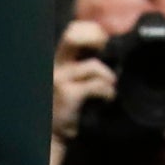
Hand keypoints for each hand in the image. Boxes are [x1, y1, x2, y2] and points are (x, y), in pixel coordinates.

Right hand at [52, 20, 115, 141]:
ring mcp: (61, 78)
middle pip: (72, 36)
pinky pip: (97, 86)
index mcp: (59, 59)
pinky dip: (108, 93)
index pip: (71, 31)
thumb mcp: (72, 80)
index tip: (104, 41)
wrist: (52, 134)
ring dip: (109, 78)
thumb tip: (112, 51)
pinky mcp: (69, 94)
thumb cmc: (68, 106)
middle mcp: (56, 64)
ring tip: (110, 88)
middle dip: (95, 37)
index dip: (91, 30)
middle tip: (107, 51)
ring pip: (93, 66)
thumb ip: (84, 65)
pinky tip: (107, 99)